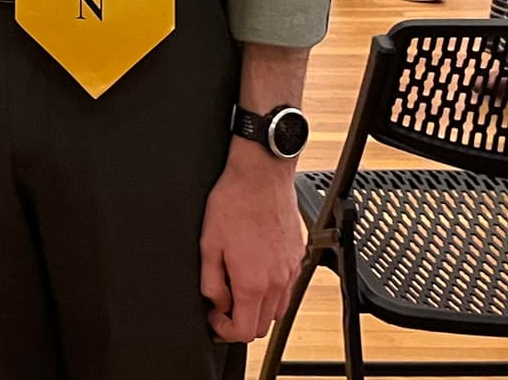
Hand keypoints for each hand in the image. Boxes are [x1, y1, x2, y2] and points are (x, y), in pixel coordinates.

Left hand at [198, 146, 305, 343]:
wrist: (261, 176)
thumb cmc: (234, 203)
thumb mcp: (208, 243)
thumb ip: (211, 281)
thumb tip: (216, 302)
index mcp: (253, 282)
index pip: (244, 331)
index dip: (224, 331)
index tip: (214, 317)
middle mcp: (277, 282)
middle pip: (263, 326)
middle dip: (240, 322)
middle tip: (223, 303)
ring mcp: (291, 270)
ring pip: (278, 309)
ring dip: (258, 307)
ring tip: (238, 284)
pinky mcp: (298, 257)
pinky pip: (288, 287)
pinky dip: (272, 289)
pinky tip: (256, 269)